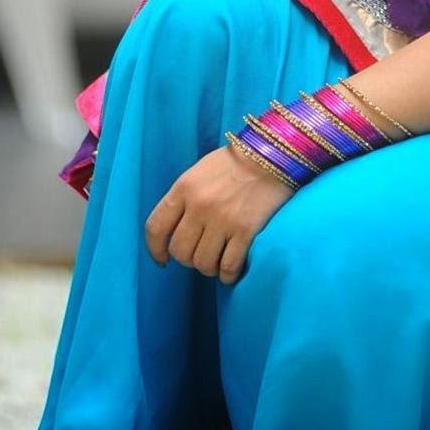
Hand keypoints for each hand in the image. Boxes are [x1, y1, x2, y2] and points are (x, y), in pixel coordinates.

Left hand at [144, 142, 294, 284]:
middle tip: (200, 253)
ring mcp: (223, 220)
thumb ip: (185, 197)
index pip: (155, 228)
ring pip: (202, 263)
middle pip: (180, 251)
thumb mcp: (200, 171)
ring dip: (208, 267)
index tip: (162, 259)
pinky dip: (227, 275)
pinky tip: (230, 271)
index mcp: (184, 188)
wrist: (274, 154)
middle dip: (187, 258)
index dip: (155, 250)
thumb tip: (177, 229)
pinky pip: (228, 267)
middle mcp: (199, 206)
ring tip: (217, 260)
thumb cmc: (236, 162)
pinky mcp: (246, 231)